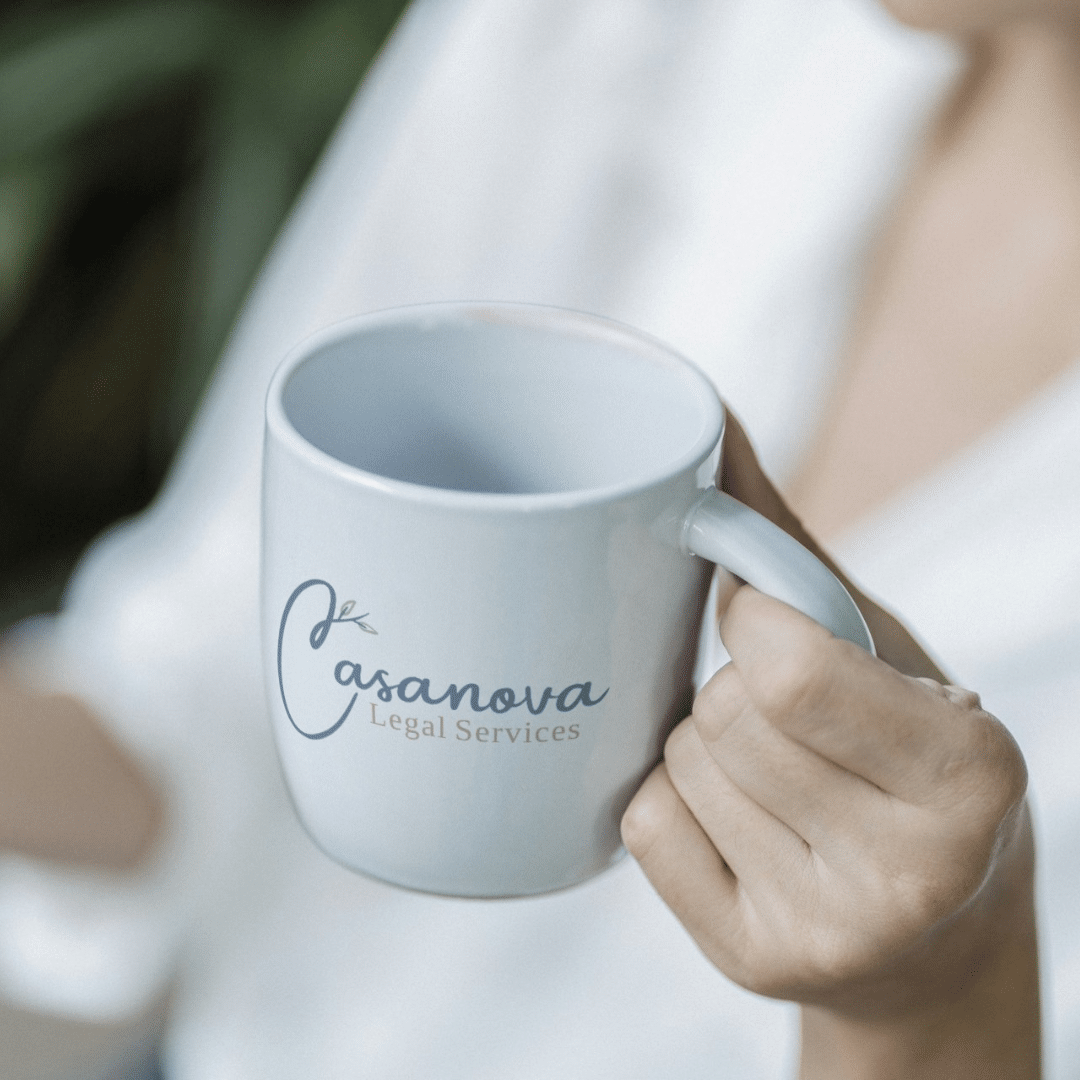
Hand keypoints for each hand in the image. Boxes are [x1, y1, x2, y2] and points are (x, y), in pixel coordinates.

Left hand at [622, 415, 1038, 1077]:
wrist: (927, 932)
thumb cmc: (900, 756)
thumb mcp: (880, 646)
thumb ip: (787, 543)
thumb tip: (699, 419)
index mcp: (969, 772)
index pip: (789, 670)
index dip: (754, 625)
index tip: (766, 622)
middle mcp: (912, 872)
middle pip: (721, 718)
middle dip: (729, 689)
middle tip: (780, 712)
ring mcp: (830, 934)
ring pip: (679, 768)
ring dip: (699, 744)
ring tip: (770, 770)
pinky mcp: (757, 965)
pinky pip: (645, 829)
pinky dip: (668, 801)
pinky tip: (732, 819)